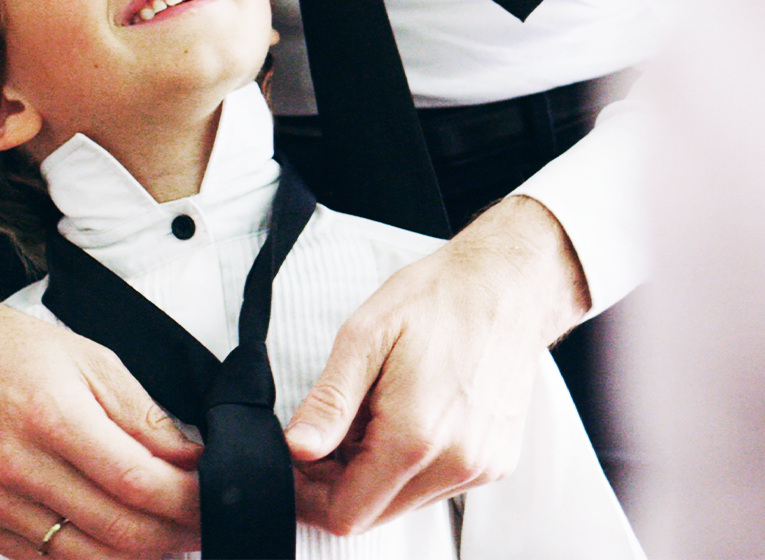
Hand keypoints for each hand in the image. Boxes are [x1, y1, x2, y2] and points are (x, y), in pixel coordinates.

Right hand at [0, 263, 202, 558]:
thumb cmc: (10, 351)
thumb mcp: (92, 361)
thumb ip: (145, 417)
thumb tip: (192, 461)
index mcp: (52, 416)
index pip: (138, 482)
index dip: (187, 502)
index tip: (211, 500)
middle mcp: (20, 465)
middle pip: (120, 530)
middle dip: (176, 535)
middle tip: (200, 526)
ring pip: (90, 558)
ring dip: (142, 556)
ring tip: (169, 538)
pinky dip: (95, 558)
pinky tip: (118, 541)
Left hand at [285, 196, 592, 534]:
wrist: (506, 286)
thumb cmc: (437, 301)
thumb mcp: (362, 339)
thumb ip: (329, 403)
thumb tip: (297, 448)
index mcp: (417, 436)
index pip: (348, 512)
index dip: (308, 495)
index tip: (294, 461)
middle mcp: (457, 463)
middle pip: (374, 514)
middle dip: (335, 484)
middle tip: (324, 432)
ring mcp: (482, 466)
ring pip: (403, 503)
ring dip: (371, 474)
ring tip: (367, 415)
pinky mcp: (496, 462)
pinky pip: (435, 486)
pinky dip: (406, 465)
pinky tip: (400, 419)